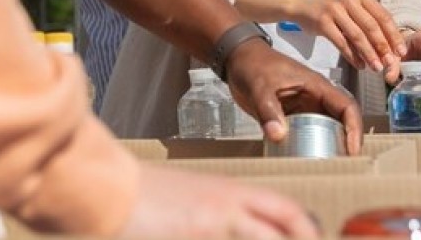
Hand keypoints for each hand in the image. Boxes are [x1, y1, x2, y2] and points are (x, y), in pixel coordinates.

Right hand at [118, 164, 318, 238]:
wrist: (105, 187)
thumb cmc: (136, 198)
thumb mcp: (184, 204)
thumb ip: (210, 219)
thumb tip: (216, 229)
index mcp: (228, 191)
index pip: (283, 209)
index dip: (304, 228)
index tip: (314, 239)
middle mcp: (230, 199)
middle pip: (289, 216)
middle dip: (309, 234)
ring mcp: (219, 215)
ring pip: (271, 232)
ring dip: (289, 239)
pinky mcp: (203, 227)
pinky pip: (243, 239)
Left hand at [225, 40, 363, 154]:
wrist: (237, 60)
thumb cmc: (253, 65)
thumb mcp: (260, 86)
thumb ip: (268, 110)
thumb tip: (279, 136)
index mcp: (317, 86)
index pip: (347, 106)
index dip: (355, 128)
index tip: (353, 150)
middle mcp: (315, 99)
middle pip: (341, 122)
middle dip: (346, 143)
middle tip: (343, 166)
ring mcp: (304, 108)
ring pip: (326, 129)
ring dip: (329, 146)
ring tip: (327, 168)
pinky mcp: (292, 117)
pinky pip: (307, 133)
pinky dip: (310, 146)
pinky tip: (304, 161)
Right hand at [289, 0, 406, 71]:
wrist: (301, 3)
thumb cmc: (330, 8)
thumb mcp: (351, 7)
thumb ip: (367, 21)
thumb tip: (388, 48)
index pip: (383, 16)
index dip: (394, 35)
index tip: (401, 51)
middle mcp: (349, 0)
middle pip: (372, 26)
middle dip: (383, 47)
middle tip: (391, 63)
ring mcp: (335, 10)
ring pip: (357, 36)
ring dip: (369, 54)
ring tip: (376, 68)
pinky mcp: (322, 22)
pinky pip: (341, 42)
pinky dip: (352, 55)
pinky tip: (359, 65)